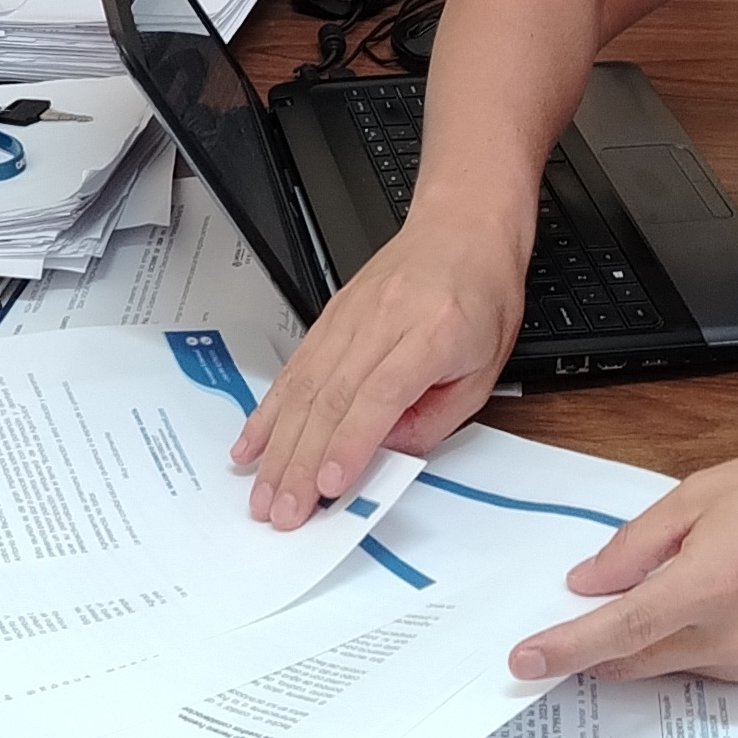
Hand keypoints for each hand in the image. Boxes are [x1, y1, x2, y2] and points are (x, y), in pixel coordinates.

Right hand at [231, 210, 527, 528]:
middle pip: (330, 397)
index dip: (350, 443)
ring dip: (277, 446)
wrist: (462, 227)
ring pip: (303, 387)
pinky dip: (269, 409)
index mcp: (433, 332)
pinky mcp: (328, 317)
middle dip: (299, 462)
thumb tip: (387, 458)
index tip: (328, 485)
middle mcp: (383, 321)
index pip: (381, 393)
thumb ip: (436, 418)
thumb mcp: (485, 367)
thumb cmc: (481, 294)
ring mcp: (348, 317)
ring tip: (261, 491)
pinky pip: (294, 367)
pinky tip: (252, 441)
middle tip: (282, 510)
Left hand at [506, 443, 737, 685]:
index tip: (523, 661)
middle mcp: (727, 637)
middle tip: (555, 632)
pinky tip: (691, 602)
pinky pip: (700, 663)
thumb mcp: (706, 492)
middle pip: (632, 661)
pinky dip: (678, 640)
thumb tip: (591, 580)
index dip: (564, 649)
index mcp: (707, 586)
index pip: (616, 632)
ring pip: (665, 664)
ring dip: (637, 641)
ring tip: (642, 594)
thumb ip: (640, 542)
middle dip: (589, 651)